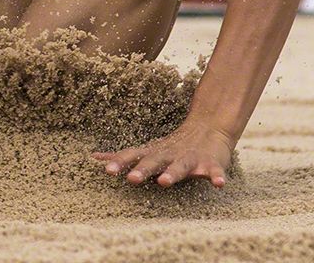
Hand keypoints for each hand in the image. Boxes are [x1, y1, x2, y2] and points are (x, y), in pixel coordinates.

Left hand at [91, 120, 234, 187]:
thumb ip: (123, 156)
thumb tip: (94, 157)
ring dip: (172, 174)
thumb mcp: (147, 151)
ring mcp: (189, 159)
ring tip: (164, 182)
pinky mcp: (210, 164)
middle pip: (154, 162)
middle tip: (132, 179)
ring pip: (180, 167)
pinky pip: (214, 172)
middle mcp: (169, 156)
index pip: (132, 157)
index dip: (120, 162)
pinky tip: (219, 184)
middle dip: (143, 170)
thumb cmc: (171, 147)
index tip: (106, 170)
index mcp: (153, 154)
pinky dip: (216, 177)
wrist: (208, 129)